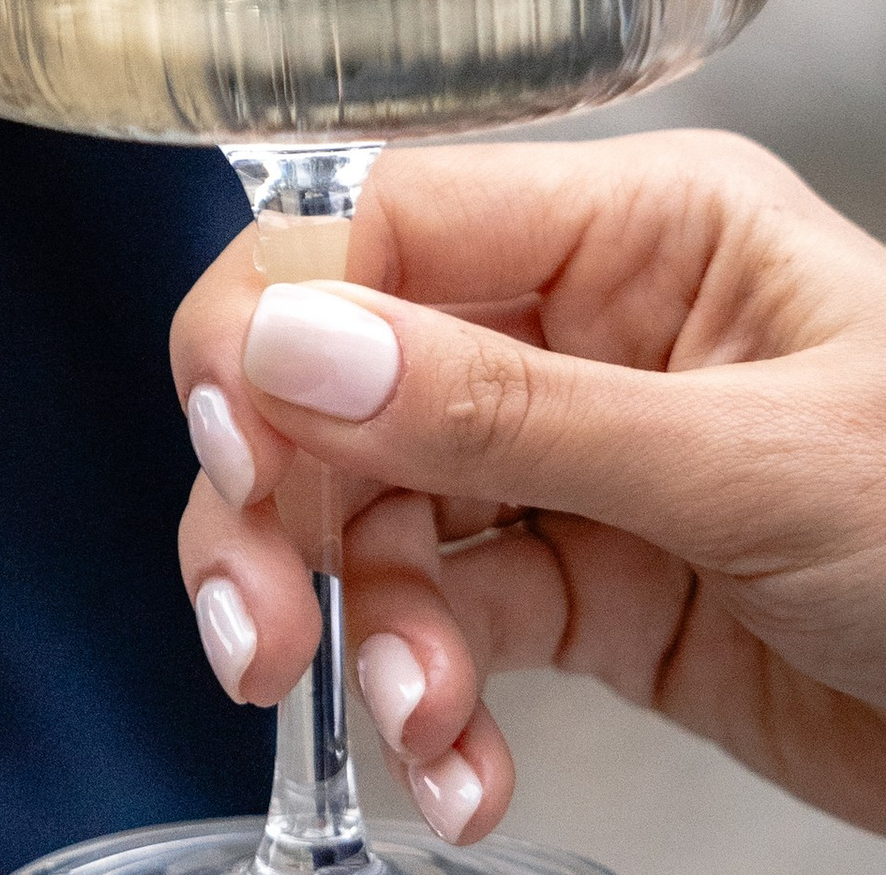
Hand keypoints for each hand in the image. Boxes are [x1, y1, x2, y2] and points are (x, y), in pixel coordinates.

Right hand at [170, 133, 885, 845]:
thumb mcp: (760, 465)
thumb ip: (509, 410)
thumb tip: (291, 347)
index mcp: (633, 233)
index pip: (378, 229)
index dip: (278, 325)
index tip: (237, 445)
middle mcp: (577, 329)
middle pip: (336, 379)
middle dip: (282, 506)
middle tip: (262, 624)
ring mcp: (567, 463)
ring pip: (364, 514)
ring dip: (365, 631)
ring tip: (421, 723)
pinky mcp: (577, 590)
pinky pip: (441, 627)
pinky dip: (432, 707)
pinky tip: (466, 767)